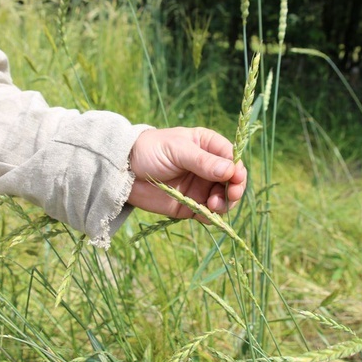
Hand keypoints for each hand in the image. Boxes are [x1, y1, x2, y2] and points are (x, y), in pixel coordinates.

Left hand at [127, 127, 246, 220]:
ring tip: (213, 205)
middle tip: (229, 196)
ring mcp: (201, 187)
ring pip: (224, 198)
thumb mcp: (177, 150)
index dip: (237, 169)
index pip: (232, 157)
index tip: (235, 178)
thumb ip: (202, 161)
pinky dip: (212, 216)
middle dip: (234, 189)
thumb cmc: (151, 150)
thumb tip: (231, 170)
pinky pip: (208, 213)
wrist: (124, 171)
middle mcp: (208, 167)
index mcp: (207, 146)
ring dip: (224, 204)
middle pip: (233, 180)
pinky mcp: (191, 205)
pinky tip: (207, 214)